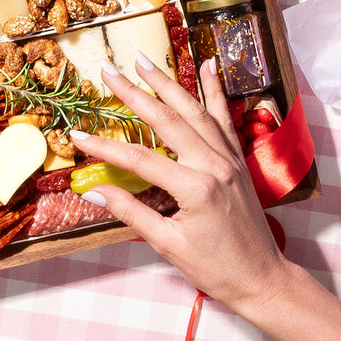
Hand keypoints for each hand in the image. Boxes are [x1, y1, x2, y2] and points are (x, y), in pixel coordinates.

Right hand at [70, 52, 286, 309]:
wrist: (262, 279)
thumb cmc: (214, 268)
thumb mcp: (168, 244)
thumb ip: (131, 212)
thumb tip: (93, 191)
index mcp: (195, 188)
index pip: (139, 159)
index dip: (104, 148)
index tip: (77, 137)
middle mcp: (214, 165)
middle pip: (166, 120)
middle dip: (134, 93)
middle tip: (109, 70)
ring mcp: (229, 159)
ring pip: (194, 111)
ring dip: (167, 83)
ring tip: (143, 61)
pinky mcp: (237, 160)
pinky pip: (223, 118)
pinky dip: (215, 91)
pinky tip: (208, 66)